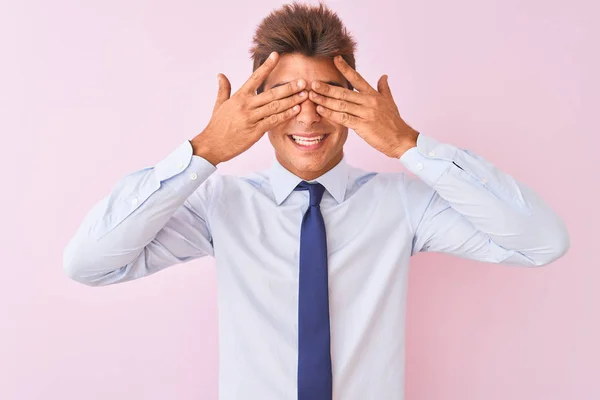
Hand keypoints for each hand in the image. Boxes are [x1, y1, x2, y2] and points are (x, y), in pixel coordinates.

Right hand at [191, 52, 307, 165]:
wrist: (212, 145)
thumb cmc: (217, 125)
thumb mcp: (219, 105)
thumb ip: (223, 89)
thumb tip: (220, 75)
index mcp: (239, 97)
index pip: (255, 77)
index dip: (266, 66)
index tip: (276, 55)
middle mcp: (246, 105)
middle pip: (271, 93)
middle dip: (289, 87)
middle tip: (303, 82)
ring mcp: (251, 118)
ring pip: (275, 107)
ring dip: (292, 100)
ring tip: (304, 95)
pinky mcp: (255, 131)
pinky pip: (274, 121)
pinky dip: (286, 115)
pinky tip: (296, 110)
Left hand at [309, 55, 418, 157]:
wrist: (401, 139)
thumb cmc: (394, 122)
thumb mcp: (390, 102)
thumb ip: (384, 89)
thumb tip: (383, 76)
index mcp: (374, 95)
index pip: (357, 78)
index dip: (345, 68)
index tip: (335, 59)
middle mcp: (369, 101)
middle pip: (344, 92)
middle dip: (327, 88)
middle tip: (313, 83)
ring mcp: (365, 113)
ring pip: (341, 104)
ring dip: (325, 100)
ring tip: (312, 96)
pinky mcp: (363, 126)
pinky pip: (343, 118)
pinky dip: (331, 114)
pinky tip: (321, 110)